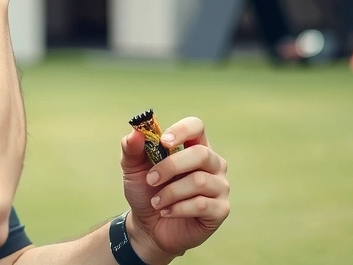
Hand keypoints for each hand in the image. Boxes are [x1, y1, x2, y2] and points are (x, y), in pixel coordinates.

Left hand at [120, 117, 229, 262]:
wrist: (148, 226)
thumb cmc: (145, 191)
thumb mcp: (132, 168)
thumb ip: (131, 148)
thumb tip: (135, 132)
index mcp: (194, 145)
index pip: (196, 126)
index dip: (182, 130)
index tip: (163, 142)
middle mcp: (212, 163)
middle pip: (200, 154)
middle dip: (170, 167)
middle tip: (150, 180)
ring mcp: (220, 186)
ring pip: (199, 181)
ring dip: (170, 192)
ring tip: (156, 202)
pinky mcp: (220, 209)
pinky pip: (201, 204)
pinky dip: (177, 209)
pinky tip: (166, 212)